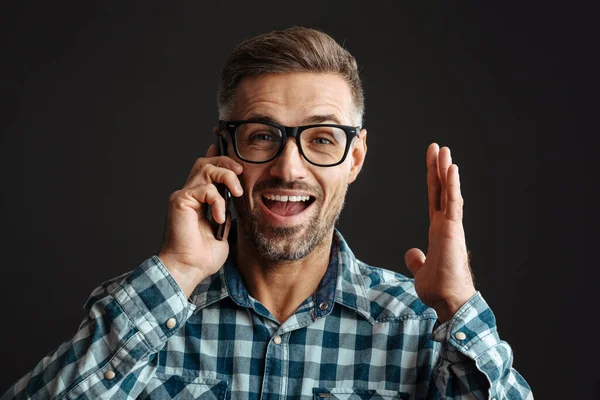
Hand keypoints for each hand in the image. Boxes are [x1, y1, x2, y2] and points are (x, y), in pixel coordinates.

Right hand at [158, 144, 243, 296]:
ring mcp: (183, 195)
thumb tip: (235, 198)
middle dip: (226, 162)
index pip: (208, 168)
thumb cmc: (203, 255)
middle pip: (206, 161)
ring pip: (205, 167)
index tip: (237, 158)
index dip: (219, 156)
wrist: (189, 268)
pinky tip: (219, 218)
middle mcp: (189, 193)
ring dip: (226, 176)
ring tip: (236, 192)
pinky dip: (217, 201)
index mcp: (199, 198)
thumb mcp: (223, 228)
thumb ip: (226, 210)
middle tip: (241, 174)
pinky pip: (204, 189)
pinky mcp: (180, 201)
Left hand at [404, 143, 475, 322]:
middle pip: (442, 190)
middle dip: (439, 168)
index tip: (433, 162)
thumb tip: (412, 254)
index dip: (433, 180)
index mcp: (439, 230)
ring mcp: (451, 225)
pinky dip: (452, 185)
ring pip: (448, 192)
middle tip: (437, 148)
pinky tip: (451, 168)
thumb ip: (417, 259)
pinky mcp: (453, 230)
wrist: (448, 299)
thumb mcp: (421, 269)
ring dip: (446, 170)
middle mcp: (446, 224)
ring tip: (443, 150)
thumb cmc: (439, 287)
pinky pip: (453, 203)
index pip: (435, 198)